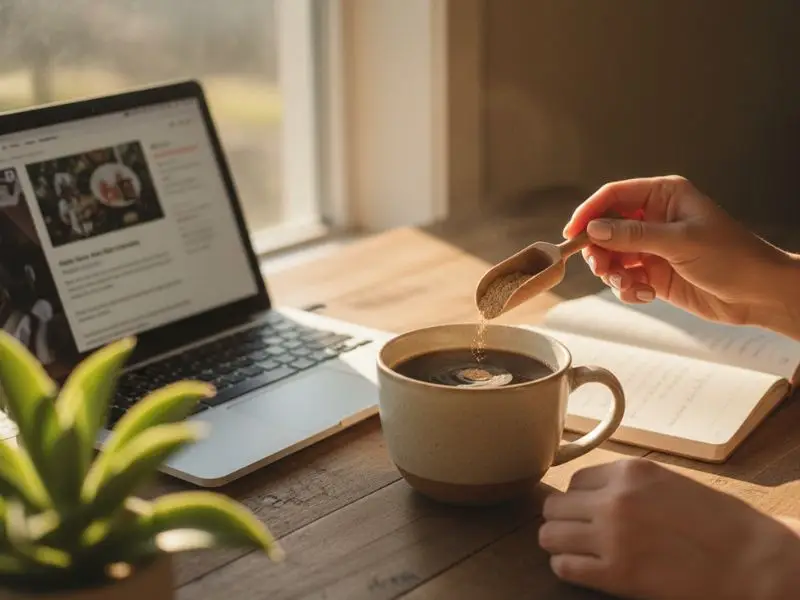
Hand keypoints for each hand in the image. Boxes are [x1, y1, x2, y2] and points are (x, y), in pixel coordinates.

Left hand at [539, 459, 799, 599]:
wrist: (749, 561)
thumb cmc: (716, 522)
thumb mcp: (667, 482)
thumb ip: (626, 483)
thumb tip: (588, 493)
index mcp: (629, 472)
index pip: (575, 481)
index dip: (580, 499)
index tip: (590, 512)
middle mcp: (614, 500)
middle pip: (555, 506)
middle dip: (562, 519)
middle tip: (577, 533)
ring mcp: (611, 536)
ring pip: (549, 534)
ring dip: (558, 543)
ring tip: (576, 550)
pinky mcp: (615, 573)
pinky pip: (564, 566)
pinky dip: (566, 567)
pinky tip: (583, 569)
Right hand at [563, 176, 799, 335]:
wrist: (758, 294)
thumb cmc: (732, 257)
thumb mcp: (680, 242)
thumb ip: (634, 236)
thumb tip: (594, 230)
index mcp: (663, 196)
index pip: (614, 196)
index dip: (590, 213)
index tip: (572, 234)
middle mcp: (654, 219)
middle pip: (606, 228)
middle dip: (600, 250)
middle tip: (602, 268)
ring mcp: (652, 247)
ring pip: (612, 256)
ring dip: (613, 273)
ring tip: (628, 285)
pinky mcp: (653, 273)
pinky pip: (624, 278)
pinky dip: (627, 288)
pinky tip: (645, 295)